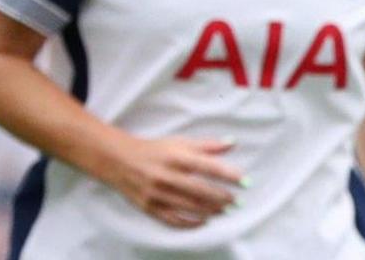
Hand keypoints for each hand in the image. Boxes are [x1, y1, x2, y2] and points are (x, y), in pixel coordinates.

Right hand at [103, 134, 244, 227]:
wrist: (119, 161)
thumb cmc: (155, 150)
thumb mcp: (180, 143)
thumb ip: (207, 145)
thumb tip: (233, 143)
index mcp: (175, 157)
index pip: (207, 166)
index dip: (228, 174)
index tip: (245, 181)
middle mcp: (165, 176)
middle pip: (199, 190)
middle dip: (222, 197)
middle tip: (238, 201)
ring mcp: (156, 194)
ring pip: (188, 206)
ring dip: (210, 210)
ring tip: (226, 210)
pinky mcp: (148, 208)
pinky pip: (172, 219)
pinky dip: (190, 222)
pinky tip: (204, 220)